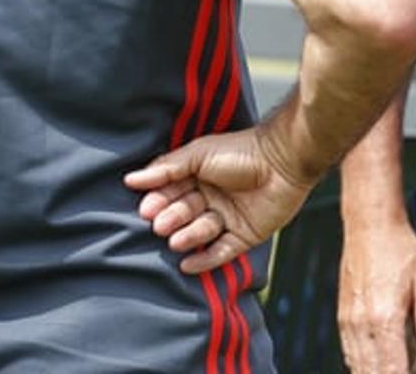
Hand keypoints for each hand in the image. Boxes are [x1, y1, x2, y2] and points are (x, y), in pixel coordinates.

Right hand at [124, 127, 314, 273]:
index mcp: (198, 178)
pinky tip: (188, 265)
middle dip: (172, 219)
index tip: (146, 208)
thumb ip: (167, 168)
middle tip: (160, 224)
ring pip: (200, 233)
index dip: (159, 201)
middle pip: (184, 214)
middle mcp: (211, 199)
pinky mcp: (244, 236)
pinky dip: (205, 260)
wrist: (283, 160)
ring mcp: (228, 219)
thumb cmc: (242, 151)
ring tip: (176, 239)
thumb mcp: (199, 155)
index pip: (171, 193)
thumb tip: (131, 178)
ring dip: (187, 238)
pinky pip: (221, 252)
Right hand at [337, 221, 415, 372]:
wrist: (370, 226)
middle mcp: (361, 326)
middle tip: (408, 373)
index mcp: (384, 319)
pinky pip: (350, 354)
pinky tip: (377, 366)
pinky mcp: (343, 318)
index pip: (392, 372)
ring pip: (357, 367)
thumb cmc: (401, 251)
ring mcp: (348, 323)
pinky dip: (363, 366)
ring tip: (396, 370)